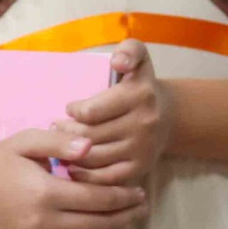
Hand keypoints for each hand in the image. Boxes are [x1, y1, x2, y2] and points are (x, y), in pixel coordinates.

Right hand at [0, 124, 149, 228]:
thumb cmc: (0, 159)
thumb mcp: (29, 141)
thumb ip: (61, 143)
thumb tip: (91, 147)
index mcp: (47, 192)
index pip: (97, 198)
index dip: (123, 196)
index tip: (139, 192)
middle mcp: (43, 223)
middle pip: (97, 224)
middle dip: (125, 218)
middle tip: (143, 210)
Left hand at [63, 39, 173, 189]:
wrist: (169, 116)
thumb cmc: (141, 86)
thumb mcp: (138, 59)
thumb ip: (129, 51)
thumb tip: (117, 62)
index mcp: (141, 95)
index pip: (91, 111)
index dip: (74, 111)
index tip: (71, 108)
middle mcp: (145, 123)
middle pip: (89, 136)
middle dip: (66, 132)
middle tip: (57, 128)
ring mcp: (143, 148)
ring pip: (93, 158)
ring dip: (70, 154)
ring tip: (62, 145)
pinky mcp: (140, 168)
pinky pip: (105, 177)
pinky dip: (84, 175)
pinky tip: (73, 166)